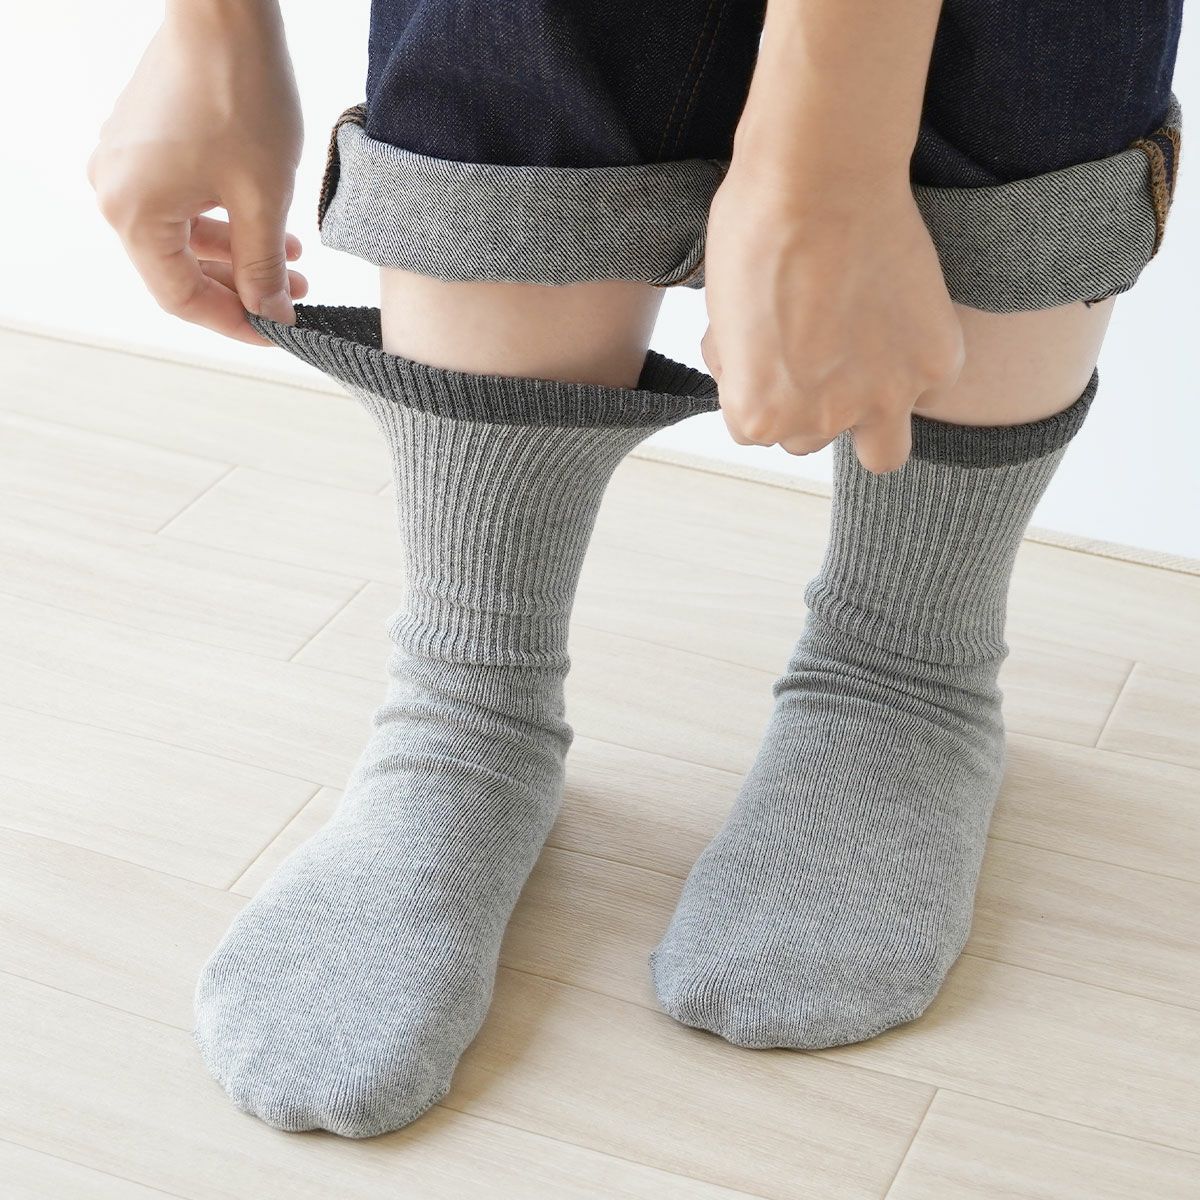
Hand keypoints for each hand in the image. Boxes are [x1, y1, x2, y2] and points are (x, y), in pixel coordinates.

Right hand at [87, 1, 305, 344]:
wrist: (224, 10)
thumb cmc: (241, 95)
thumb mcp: (263, 198)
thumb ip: (264, 267)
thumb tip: (272, 316)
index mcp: (133, 213)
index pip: (180, 298)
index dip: (233, 323)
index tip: (277, 333)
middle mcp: (115, 191)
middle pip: (180, 269)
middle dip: (242, 287)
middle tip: (295, 297)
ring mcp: (124, 164)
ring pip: (185, 237)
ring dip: (239, 254)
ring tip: (294, 260)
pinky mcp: (141, 144)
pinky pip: (181, 202)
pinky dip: (223, 220)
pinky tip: (269, 225)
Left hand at [702, 165, 963, 472]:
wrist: (820, 177)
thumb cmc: (756, 231)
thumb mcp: (721, 319)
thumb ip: (743, 368)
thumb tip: (754, 377)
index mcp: (757, 416)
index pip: (755, 430)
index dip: (761, 384)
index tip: (770, 345)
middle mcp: (817, 423)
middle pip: (810, 440)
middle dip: (810, 401)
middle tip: (816, 341)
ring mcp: (882, 397)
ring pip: (879, 445)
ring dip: (867, 405)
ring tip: (859, 340)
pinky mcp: (935, 362)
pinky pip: (929, 388)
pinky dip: (918, 363)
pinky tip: (900, 316)